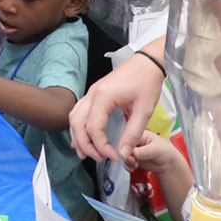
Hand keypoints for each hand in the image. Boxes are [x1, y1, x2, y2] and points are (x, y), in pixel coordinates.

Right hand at [69, 47, 164, 162]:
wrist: (147, 62)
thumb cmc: (147, 83)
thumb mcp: (144, 110)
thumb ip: (133, 133)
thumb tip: (123, 154)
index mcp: (103, 97)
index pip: (93, 128)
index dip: (102, 146)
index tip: (115, 156)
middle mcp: (92, 94)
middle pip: (77, 123)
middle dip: (85, 144)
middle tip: (99, 159)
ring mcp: (91, 93)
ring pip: (74, 117)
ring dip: (78, 136)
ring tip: (87, 153)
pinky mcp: (94, 93)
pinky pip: (78, 112)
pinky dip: (78, 126)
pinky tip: (84, 137)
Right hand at [125, 130, 182, 173]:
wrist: (169, 164)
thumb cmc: (166, 151)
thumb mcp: (156, 149)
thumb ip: (143, 151)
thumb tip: (132, 152)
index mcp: (139, 134)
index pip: (128, 139)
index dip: (126, 147)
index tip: (128, 155)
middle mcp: (134, 142)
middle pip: (123, 147)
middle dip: (126, 156)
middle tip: (132, 161)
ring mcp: (133, 150)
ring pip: (123, 155)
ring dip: (127, 162)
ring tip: (134, 165)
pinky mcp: (133, 159)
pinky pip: (126, 162)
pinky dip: (127, 166)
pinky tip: (133, 168)